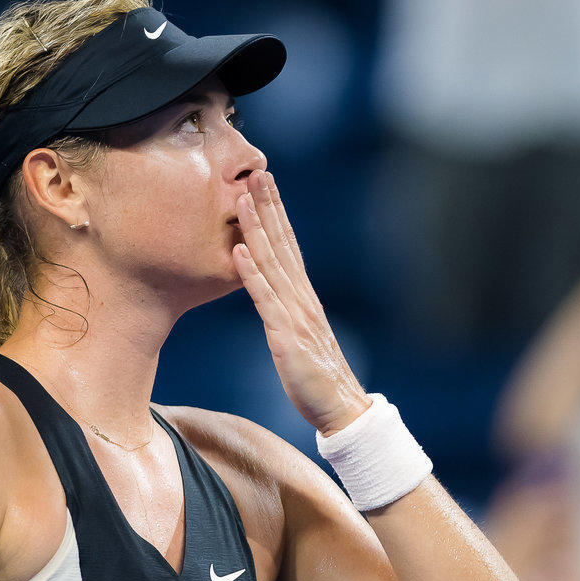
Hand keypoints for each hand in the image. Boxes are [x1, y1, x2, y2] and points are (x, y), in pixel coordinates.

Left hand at [232, 170, 371, 434]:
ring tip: (241, 199)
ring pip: (272, 264)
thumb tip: (268, 289)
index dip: (276, 212)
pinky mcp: (287, 337)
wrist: (340, 409)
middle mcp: (302, 298)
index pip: (289, 245)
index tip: (264, 182)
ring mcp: (295, 315)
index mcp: (303, 297)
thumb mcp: (298, 335)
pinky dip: (252, 274)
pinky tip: (239, 252)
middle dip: (268, 207)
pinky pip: (266, 300)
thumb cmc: (316, 376)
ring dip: (256, 229)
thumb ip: (285, 310)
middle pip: (283, 244)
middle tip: (256, 171)